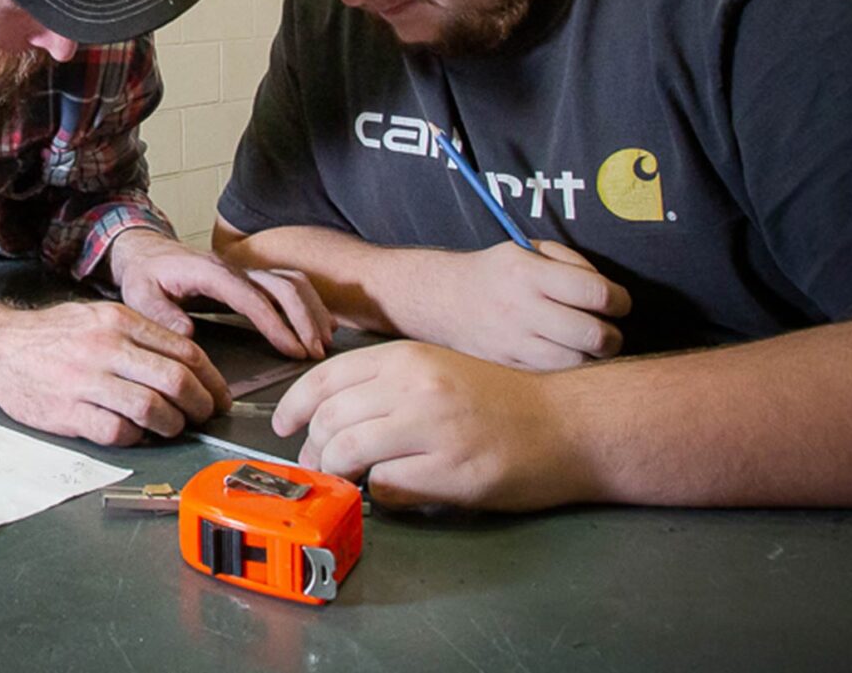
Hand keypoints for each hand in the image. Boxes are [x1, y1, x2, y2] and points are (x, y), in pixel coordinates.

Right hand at [0, 288, 230, 446]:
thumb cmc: (51, 337)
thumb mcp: (97, 318)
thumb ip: (139, 336)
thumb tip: (187, 366)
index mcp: (118, 321)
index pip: (185, 351)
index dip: (211, 380)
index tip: (218, 396)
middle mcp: (106, 347)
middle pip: (176, 380)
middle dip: (200, 405)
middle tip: (204, 417)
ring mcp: (86, 381)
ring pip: (153, 410)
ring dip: (172, 426)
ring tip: (172, 428)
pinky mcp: (69, 412)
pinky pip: (119, 433)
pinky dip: (136, 438)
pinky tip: (134, 434)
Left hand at [107, 229, 330, 359]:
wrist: (146, 253)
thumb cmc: (145, 275)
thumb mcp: (141, 295)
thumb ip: (161, 314)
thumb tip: (186, 334)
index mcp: (209, 273)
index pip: (251, 298)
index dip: (275, 323)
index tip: (293, 348)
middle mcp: (233, 269)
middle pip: (281, 286)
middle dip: (303, 319)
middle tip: (315, 353)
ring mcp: (244, 272)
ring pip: (290, 283)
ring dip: (311, 310)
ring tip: (323, 343)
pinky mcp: (249, 280)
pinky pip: (286, 286)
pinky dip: (308, 303)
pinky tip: (318, 325)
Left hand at [273, 341, 591, 511]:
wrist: (568, 424)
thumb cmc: (501, 399)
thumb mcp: (438, 369)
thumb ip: (386, 384)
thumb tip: (329, 413)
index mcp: (408, 358)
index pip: (326, 378)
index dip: (294, 406)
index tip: (283, 426)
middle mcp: (416, 388)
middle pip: (330, 420)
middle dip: (312, 448)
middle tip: (316, 465)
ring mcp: (433, 430)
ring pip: (348, 453)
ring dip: (338, 473)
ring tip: (346, 480)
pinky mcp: (451, 472)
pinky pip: (386, 487)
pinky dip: (377, 494)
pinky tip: (391, 490)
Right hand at [408, 240, 630, 369]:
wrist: (444, 300)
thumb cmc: (497, 273)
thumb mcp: (528, 250)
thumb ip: (571, 262)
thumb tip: (607, 294)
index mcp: (529, 273)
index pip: (597, 293)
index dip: (620, 301)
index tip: (619, 303)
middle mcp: (521, 309)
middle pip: (593, 335)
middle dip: (612, 336)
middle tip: (609, 331)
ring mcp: (513, 342)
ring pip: (576, 362)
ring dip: (592, 357)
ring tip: (587, 345)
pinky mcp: (508, 366)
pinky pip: (553, 375)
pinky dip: (567, 368)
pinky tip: (563, 354)